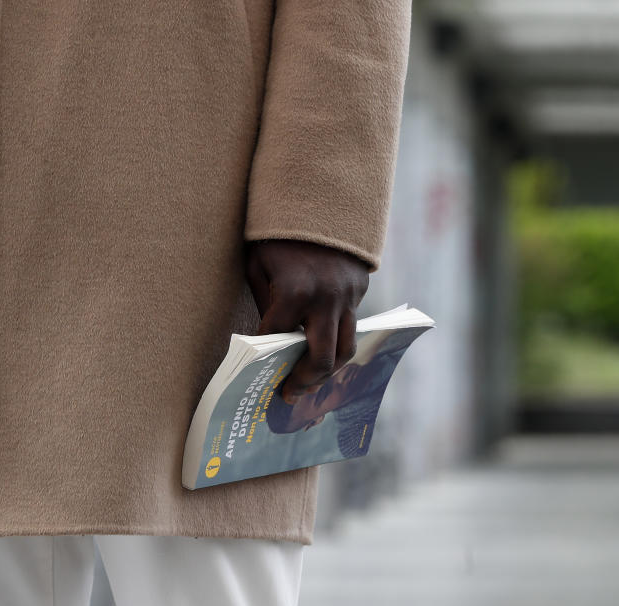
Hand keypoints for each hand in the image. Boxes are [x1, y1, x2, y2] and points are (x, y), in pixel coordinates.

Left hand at [245, 239, 370, 402]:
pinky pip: (351, 325)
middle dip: (304, 382)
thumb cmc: (278, 234)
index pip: (277, 340)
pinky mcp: (360, 291)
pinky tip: (322, 349)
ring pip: (345, 349)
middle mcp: (326, 299)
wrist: (321, 197)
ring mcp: (348, 297)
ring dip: (328, 370)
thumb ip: (266, 303)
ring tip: (309, 381)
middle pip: (321, 359)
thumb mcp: (259, 264)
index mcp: (294, 292)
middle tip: (289, 395)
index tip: (258, 375)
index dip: (266, 359)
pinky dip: (337, 340)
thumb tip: (269, 339)